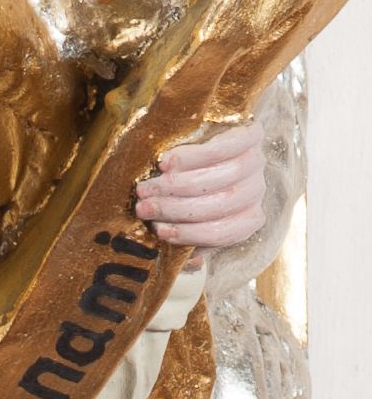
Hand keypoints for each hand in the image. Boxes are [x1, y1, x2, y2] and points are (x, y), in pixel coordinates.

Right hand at [134, 121, 265, 252]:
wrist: (212, 141)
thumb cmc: (195, 189)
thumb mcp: (194, 219)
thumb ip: (192, 239)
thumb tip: (192, 262)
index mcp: (247, 219)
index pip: (222, 233)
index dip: (189, 235)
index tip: (158, 232)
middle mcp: (256, 192)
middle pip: (219, 205)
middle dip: (175, 209)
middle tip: (142, 208)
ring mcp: (256, 163)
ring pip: (219, 179)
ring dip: (175, 186)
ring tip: (145, 189)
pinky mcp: (251, 135)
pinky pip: (221, 149)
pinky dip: (190, 157)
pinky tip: (165, 163)